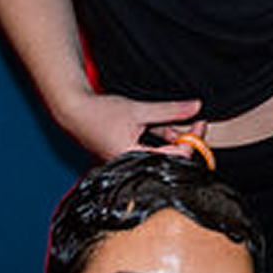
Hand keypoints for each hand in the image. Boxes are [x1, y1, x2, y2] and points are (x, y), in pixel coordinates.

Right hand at [58, 90, 205, 164]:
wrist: (72, 112)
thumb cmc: (99, 113)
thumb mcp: (138, 109)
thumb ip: (169, 110)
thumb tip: (197, 106)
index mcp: (135, 160)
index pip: (176, 157)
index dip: (193, 140)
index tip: (200, 122)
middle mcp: (133, 166)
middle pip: (171, 158)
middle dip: (186, 139)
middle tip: (196, 119)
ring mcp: (130, 162)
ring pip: (162, 154)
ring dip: (173, 137)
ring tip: (180, 119)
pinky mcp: (128, 156)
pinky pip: (151, 151)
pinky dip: (160, 138)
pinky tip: (165, 125)